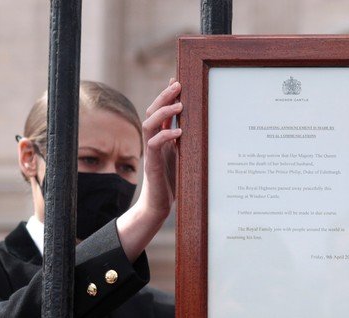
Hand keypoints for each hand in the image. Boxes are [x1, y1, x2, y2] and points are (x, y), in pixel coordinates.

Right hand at [139, 79, 182, 213]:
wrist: (159, 205)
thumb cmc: (173, 182)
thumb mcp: (182, 157)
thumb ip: (186, 142)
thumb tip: (199, 126)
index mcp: (161, 138)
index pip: (160, 111)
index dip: (166, 95)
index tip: (177, 80)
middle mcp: (153, 141)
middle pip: (152, 112)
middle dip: (164, 97)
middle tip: (177, 85)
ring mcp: (151, 152)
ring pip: (149, 124)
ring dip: (163, 112)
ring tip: (179, 105)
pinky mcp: (152, 164)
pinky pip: (154, 145)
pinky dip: (165, 136)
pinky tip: (178, 132)